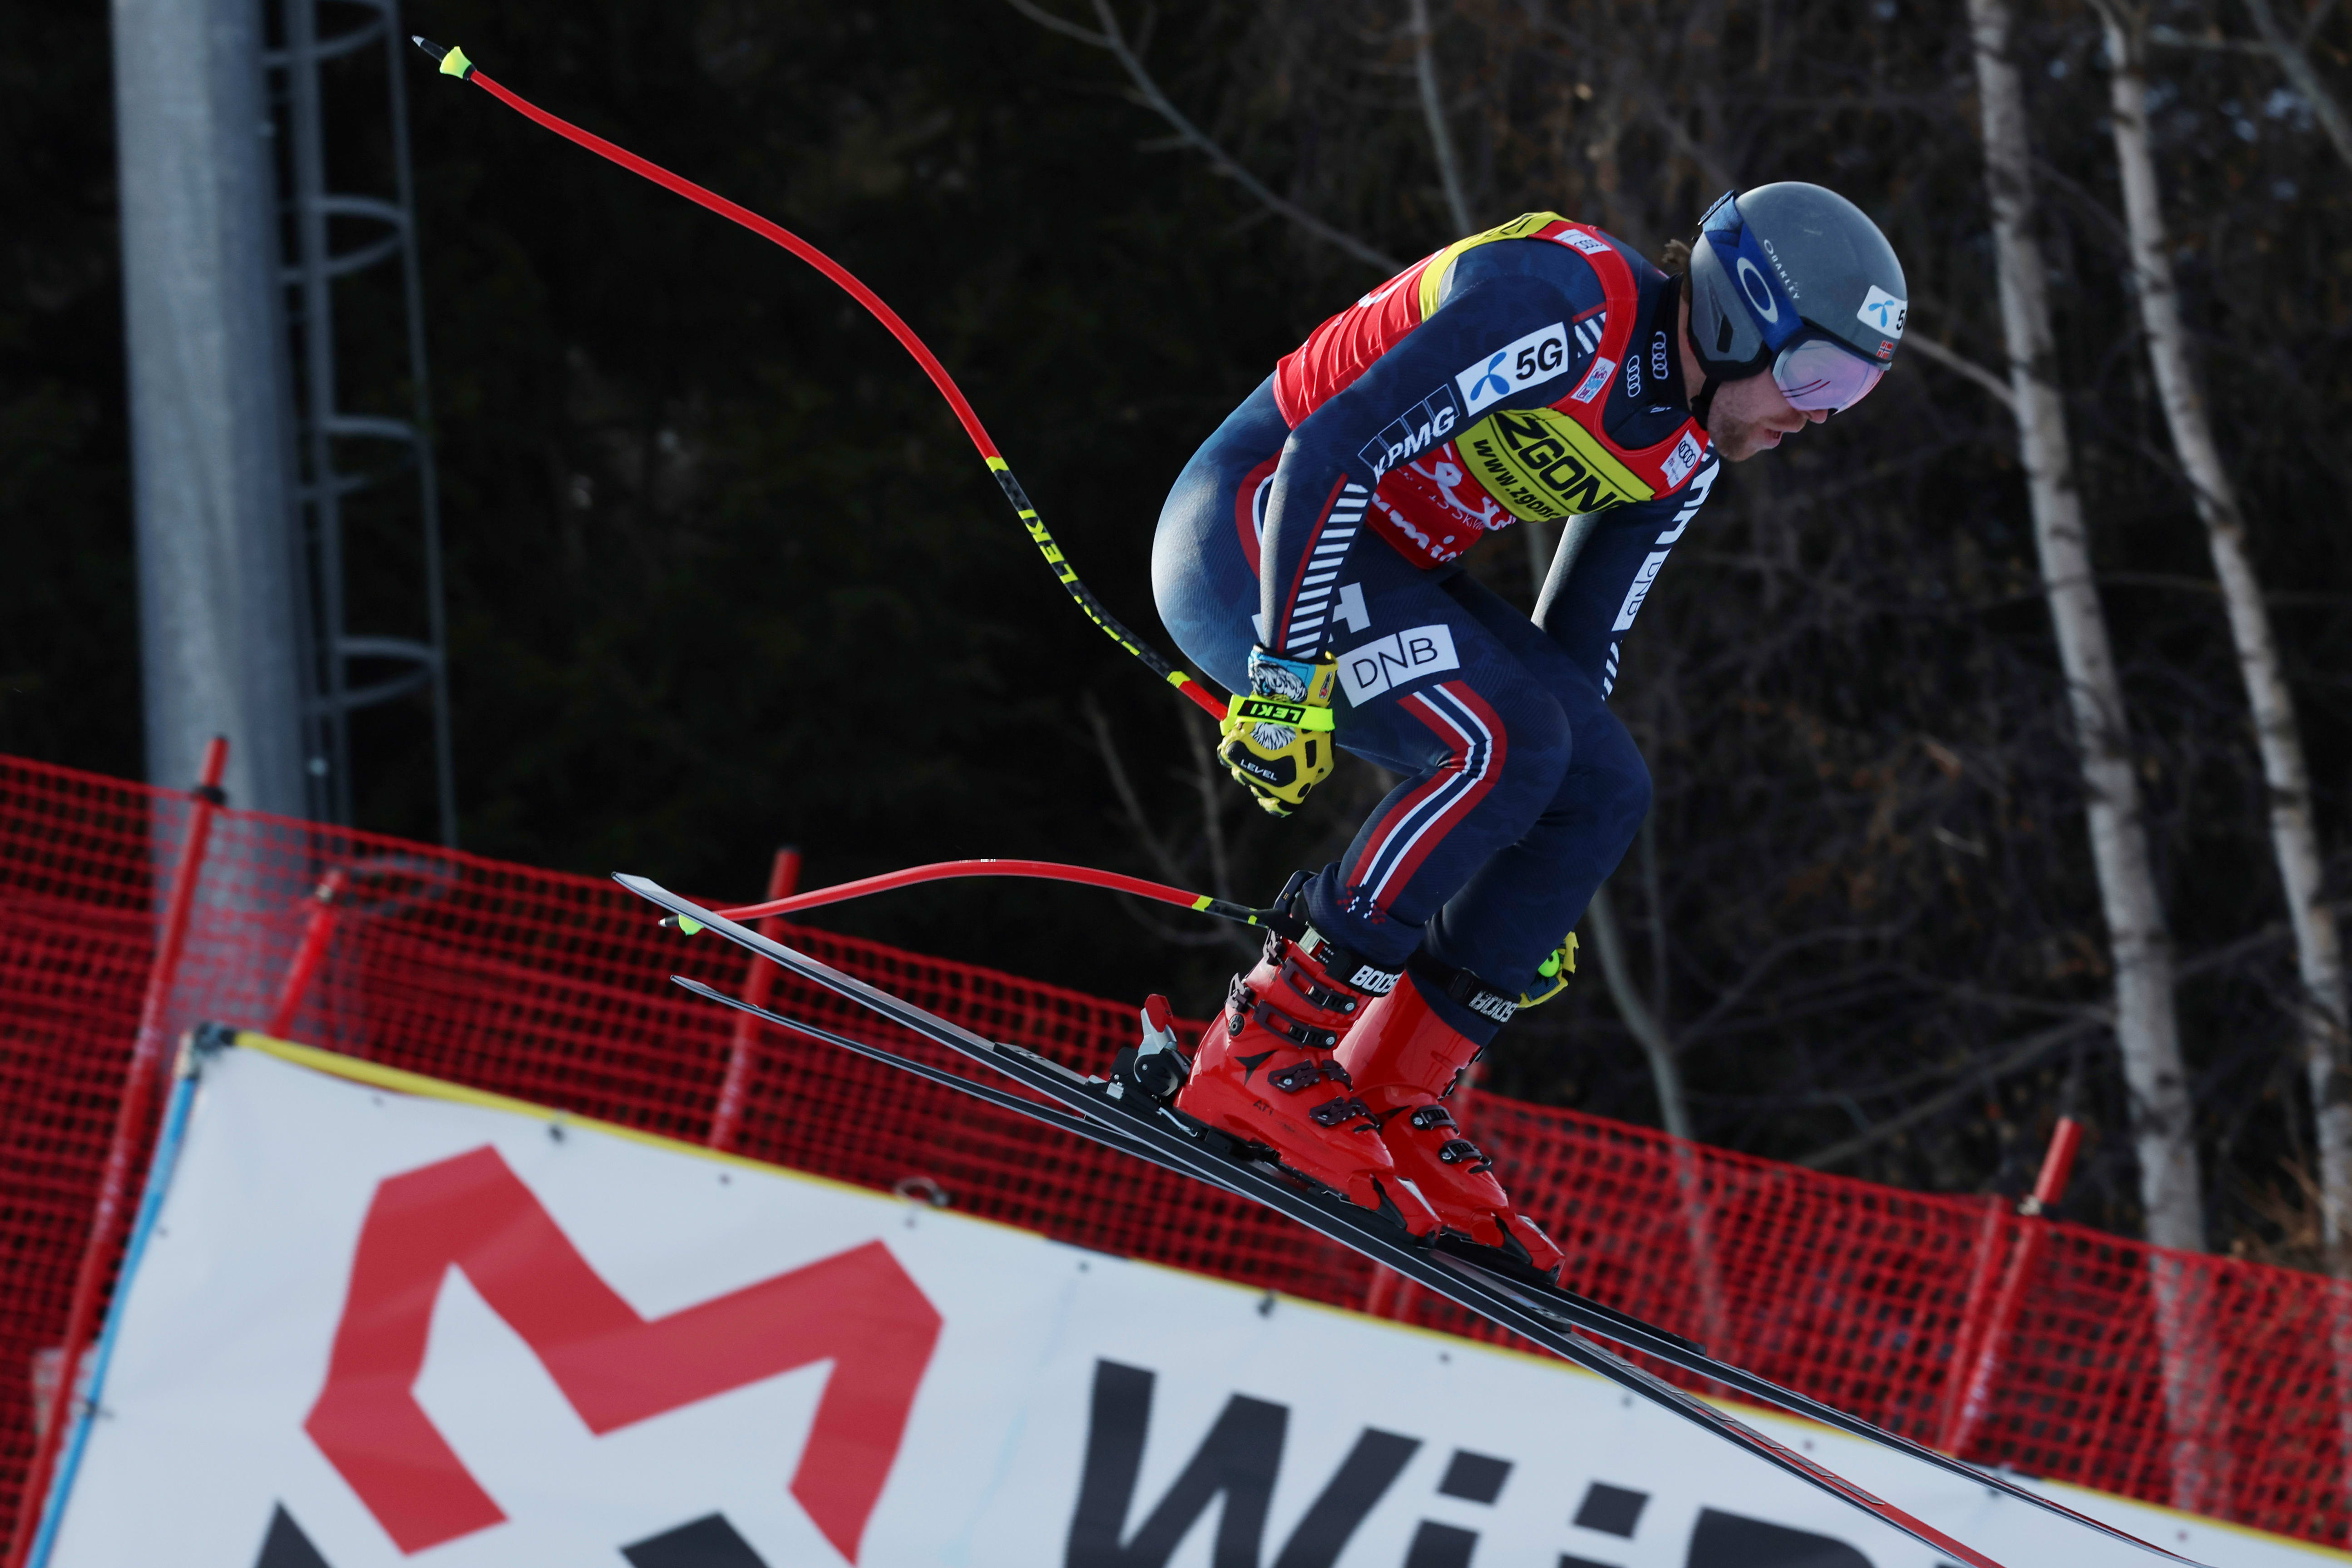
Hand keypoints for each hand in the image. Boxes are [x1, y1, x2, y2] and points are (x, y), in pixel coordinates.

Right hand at [1219, 648, 1338, 815]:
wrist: (1290, 704)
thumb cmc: (1312, 730)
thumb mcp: (1325, 757)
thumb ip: (1316, 773)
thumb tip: (1310, 777)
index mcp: (1287, 792)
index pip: (1278, 808)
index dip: (1276, 801)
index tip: (1277, 791)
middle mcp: (1263, 786)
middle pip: (1260, 789)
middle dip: (1266, 777)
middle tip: (1275, 756)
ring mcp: (1246, 769)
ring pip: (1242, 773)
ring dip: (1250, 763)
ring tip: (1260, 742)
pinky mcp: (1232, 751)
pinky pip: (1228, 756)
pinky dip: (1234, 748)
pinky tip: (1243, 736)